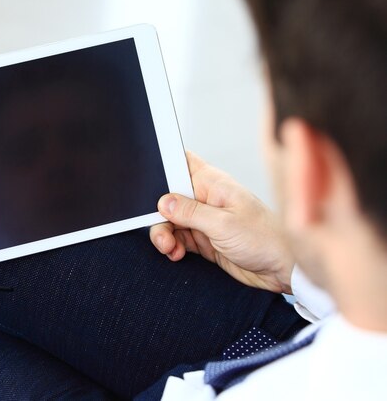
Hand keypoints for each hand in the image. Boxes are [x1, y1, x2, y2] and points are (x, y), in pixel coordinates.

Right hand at [150, 152, 293, 293]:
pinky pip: (179, 238)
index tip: (148, 185)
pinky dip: (173, 246)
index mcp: (213, 184)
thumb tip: (164, 202)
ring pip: (171, 221)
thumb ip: (190, 211)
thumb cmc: (266, 239)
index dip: (162, 168)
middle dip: (159, 214)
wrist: (284, 269)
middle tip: (162, 230)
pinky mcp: (205, 239)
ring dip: (165, 234)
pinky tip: (177, 253)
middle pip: (169, 198)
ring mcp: (205, 219)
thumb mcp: (223, 224)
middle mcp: (207, 198)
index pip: (181, 163)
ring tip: (170, 248)